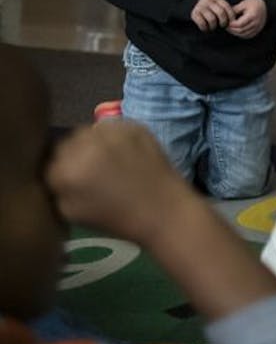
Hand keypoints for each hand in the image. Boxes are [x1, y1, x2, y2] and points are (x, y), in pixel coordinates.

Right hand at [46, 121, 194, 245]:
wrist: (163, 210)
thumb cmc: (115, 218)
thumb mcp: (69, 211)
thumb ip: (53, 187)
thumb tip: (49, 171)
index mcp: (66, 170)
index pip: (43, 160)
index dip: (53, 169)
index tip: (64, 179)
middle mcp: (86, 145)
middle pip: (63, 142)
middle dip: (69, 155)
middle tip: (85, 170)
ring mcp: (112, 131)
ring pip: (85, 131)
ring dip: (88, 144)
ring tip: (104, 162)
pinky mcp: (133, 125)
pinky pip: (110, 127)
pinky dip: (110, 138)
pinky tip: (121, 154)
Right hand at [191, 0, 233, 30]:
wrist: (189, 3)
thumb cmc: (207, 7)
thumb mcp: (215, 4)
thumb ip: (223, 8)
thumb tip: (234, 20)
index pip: (227, 6)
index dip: (231, 16)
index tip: (232, 22)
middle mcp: (208, 1)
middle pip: (220, 13)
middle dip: (224, 22)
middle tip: (223, 26)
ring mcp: (200, 7)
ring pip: (212, 19)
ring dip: (214, 26)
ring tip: (213, 27)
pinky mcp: (194, 13)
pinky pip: (202, 23)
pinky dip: (205, 28)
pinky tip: (206, 28)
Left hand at [226, 0, 268, 38]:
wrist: (265, 5)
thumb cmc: (254, 3)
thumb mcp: (243, 4)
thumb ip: (234, 10)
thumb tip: (225, 17)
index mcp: (252, 15)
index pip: (239, 24)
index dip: (231, 24)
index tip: (226, 21)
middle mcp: (256, 23)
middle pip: (240, 30)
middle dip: (231, 29)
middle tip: (226, 25)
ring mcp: (257, 28)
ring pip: (243, 34)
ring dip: (235, 33)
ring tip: (230, 28)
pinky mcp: (257, 31)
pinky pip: (247, 36)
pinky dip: (240, 34)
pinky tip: (237, 30)